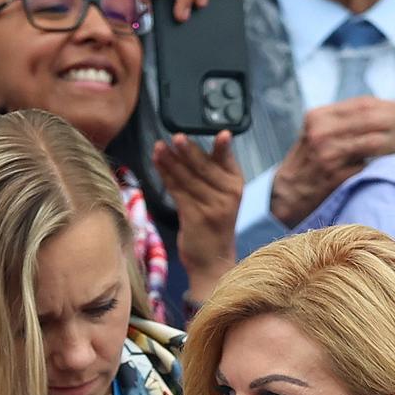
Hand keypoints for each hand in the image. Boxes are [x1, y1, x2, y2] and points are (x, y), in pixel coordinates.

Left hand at [153, 131, 241, 303]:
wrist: (213, 262)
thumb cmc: (215, 227)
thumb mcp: (222, 199)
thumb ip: (212, 176)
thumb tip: (192, 150)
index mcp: (236, 186)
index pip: (227, 162)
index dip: (222, 148)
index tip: (221, 133)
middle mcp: (227, 195)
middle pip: (204, 167)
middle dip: (189, 151)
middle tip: (176, 136)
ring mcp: (212, 206)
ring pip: (188, 178)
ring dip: (171, 161)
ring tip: (159, 146)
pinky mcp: (194, 216)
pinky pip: (178, 191)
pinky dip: (166, 176)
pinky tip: (158, 164)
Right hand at [269, 97, 394, 227]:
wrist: (283, 198)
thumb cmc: (307, 165)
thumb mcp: (317, 134)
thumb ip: (346, 122)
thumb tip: (389, 111)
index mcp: (318, 117)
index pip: (364, 103)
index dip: (392, 105)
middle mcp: (321, 132)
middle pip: (373, 118)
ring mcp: (327, 155)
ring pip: (376, 141)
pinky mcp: (335, 177)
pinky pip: (370, 165)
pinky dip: (389, 162)